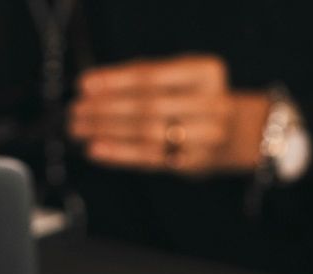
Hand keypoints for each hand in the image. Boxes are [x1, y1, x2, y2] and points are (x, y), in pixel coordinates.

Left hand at [69, 54, 267, 175]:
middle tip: (76, 111)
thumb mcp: (178, 76)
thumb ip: (141, 77)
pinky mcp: (194, 163)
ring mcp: (207, 136)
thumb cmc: (195, 99)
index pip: (152, 75)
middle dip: (105, 109)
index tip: (85, 85)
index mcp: (206, 72)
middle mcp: (212, 104)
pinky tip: (97, 149)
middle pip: (148, 106)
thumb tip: (92, 86)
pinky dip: (120, 154)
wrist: (235, 132)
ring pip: (147, 134)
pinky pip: (151, 159)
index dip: (115, 80)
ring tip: (79, 129)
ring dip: (107, 132)